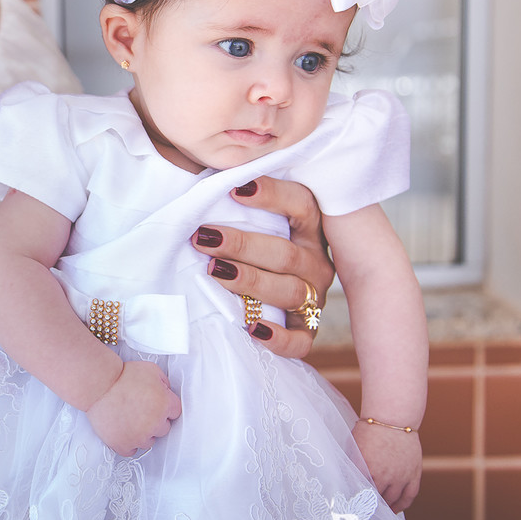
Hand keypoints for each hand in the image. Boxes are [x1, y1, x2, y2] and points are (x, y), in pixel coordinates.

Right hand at [85, 360, 180, 456]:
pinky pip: (131, 451)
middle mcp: (155, 423)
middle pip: (164, 429)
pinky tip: (123, 431)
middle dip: (155, 420)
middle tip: (140, 410)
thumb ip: (165, 383)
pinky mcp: (123, 444)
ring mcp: (139, 436)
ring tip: (129, 419)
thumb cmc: (122, 375)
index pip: (175, 412)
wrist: (98, 384)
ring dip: (142, 433)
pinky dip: (128, 443)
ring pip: (149, 441)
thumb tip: (166, 391)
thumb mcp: (151, 369)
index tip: (156, 405)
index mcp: (164, 404)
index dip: (165, 406)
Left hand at [192, 176, 333, 358]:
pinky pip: (300, 340)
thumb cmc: (254, 245)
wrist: (277, 294)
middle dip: (242, 244)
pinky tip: (252, 328)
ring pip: (289, 291)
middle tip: (203, 238)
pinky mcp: (307, 330)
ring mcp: (314, 297)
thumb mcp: (254, 220)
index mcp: (310, 229)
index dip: (272, 195)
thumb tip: (203, 179)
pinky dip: (278, 338)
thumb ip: (239, 202)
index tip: (234, 189)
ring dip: (250, 281)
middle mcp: (317, 262)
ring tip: (215, 271)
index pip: (302, 205)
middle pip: (286, 254)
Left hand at [352, 419, 421, 511]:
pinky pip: (409, 496)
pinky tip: (395, 510)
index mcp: (365, 469)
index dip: (354, 501)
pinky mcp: (413, 474)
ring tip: (377, 510)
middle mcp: (384, 476)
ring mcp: (400, 476)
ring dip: (384, 507)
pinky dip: (402, 506)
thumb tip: (346, 479)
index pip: (358, 493)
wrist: (392, 418)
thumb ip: (352, 465)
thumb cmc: (369, 430)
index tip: (350, 507)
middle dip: (368, 505)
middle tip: (362, 511)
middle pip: (375, 499)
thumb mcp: (354, 447)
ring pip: (392, 500)